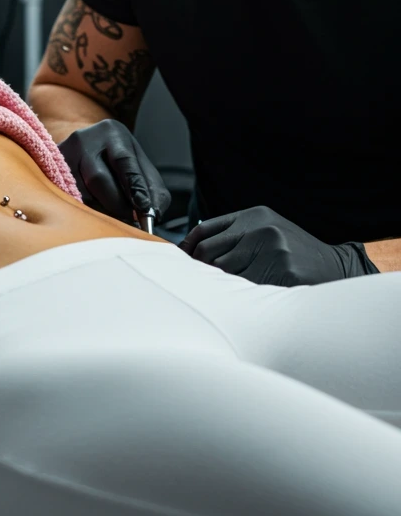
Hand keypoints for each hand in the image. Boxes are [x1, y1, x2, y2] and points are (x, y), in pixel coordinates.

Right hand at [57, 118, 170, 224]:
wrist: (83, 151)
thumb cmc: (115, 161)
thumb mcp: (137, 164)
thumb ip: (151, 187)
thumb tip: (152, 213)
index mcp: (112, 133)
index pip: (124, 161)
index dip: (135, 186)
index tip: (145, 207)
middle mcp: (84, 139)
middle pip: (98, 178)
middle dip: (118, 204)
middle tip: (131, 220)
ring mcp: (63, 156)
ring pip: (82, 193)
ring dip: (101, 210)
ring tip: (112, 215)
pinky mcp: (49, 173)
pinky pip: (69, 199)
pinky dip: (85, 211)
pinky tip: (93, 212)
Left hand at [180, 206, 379, 285]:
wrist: (336, 267)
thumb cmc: (295, 253)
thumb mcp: (267, 231)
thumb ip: (236, 235)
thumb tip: (192, 250)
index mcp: (255, 215)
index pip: (205, 229)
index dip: (187, 248)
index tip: (179, 262)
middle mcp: (261, 228)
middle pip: (208, 252)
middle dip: (200, 271)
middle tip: (198, 285)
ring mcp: (272, 249)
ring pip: (223, 273)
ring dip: (219, 286)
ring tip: (223, 294)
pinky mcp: (283, 272)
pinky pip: (245, 289)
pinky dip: (238, 297)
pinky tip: (243, 300)